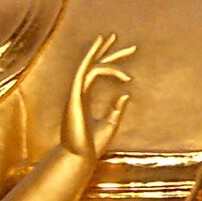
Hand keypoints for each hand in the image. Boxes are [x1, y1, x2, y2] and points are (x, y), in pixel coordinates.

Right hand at [61, 32, 134, 161]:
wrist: (80, 157)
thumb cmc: (92, 146)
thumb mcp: (110, 124)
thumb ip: (117, 109)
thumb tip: (126, 94)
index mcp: (84, 97)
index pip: (96, 72)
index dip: (109, 62)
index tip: (127, 55)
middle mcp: (79, 92)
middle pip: (94, 65)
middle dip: (109, 52)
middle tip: (127, 43)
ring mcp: (75, 94)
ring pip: (90, 66)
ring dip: (107, 57)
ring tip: (125, 46)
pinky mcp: (74, 97)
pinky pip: (85, 75)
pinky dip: (99, 67)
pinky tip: (112, 64)